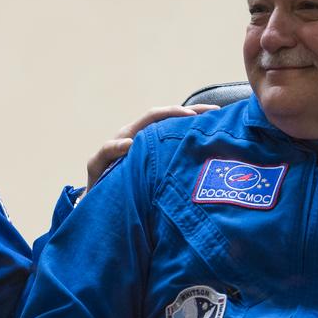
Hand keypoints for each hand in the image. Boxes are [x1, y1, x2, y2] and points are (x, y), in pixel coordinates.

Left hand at [85, 104, 217, 189]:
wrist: (100, 204)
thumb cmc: (98, 185)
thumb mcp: (98, 167)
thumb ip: (108, 153)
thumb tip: (129, 142)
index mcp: (130, 135)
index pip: (154, 117)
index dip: (173, 113)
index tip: (191, 117)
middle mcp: (143, 138)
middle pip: (171, 119)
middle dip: (193, 113)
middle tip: (215, 114)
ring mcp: (152, 151)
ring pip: (177, 133)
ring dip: (197, 126)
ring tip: (220, 124)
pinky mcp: (159, 164)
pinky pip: (177, 150)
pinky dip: (192, 144)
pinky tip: (210, 146)